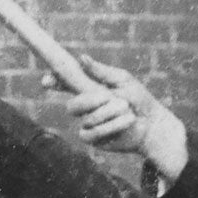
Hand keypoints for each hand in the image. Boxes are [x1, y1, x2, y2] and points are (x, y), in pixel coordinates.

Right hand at [56, 54, 187, 181]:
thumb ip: (101, 71)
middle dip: (89, 101)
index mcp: (88, 88)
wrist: (151, 124)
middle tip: (107, 97)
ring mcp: (86, 124)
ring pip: (86, 119)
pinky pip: (92, 134)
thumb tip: (81, 57)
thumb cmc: (138, 98)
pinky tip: (126, 122)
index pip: (64, 83)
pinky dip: (111, 126)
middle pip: (71, 106)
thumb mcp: (122, 80)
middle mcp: (84, 107)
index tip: (46, 81)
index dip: (52, 81)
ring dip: (111, 113)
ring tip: (127, 109)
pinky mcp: (92, 139)